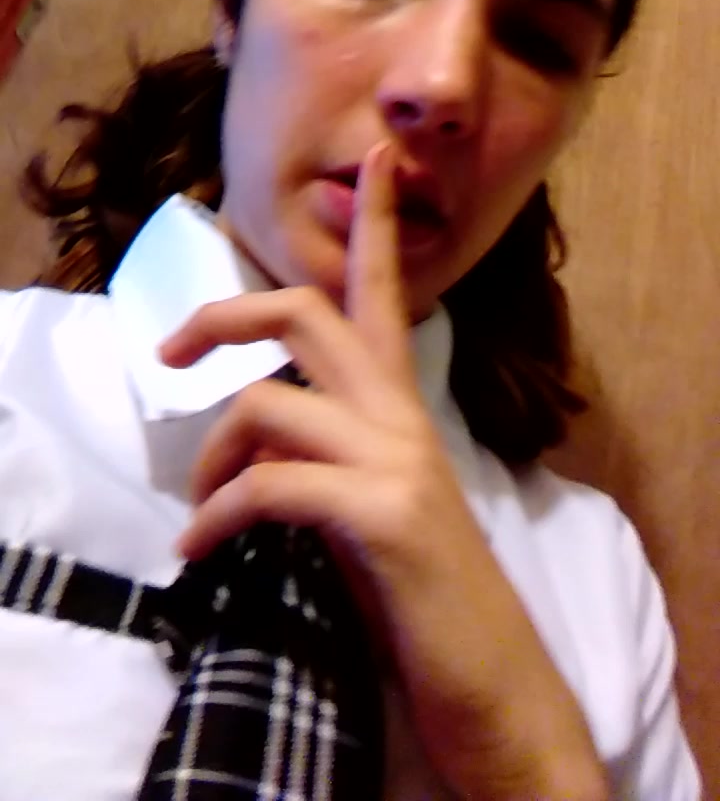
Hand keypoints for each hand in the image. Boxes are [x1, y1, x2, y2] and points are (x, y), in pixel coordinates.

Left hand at [160, 143, 607, 800]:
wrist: (482, 669)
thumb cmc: (413, 576)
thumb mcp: (364, 486)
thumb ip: (323, 436)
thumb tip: (247, 419)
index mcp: (398, 401)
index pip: (384, 288)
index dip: (378, 219)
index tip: (377, 154)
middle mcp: (400, 413)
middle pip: (307, 314)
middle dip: (223, 317)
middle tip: (170, 356)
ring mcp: (394, 459)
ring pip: (271, 404)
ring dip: (212, 458)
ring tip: (200, 517)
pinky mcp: (382, 512)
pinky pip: (268, 485)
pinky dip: (216, 517)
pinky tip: (199, 552)